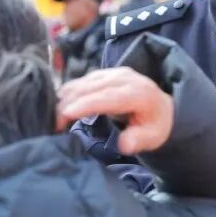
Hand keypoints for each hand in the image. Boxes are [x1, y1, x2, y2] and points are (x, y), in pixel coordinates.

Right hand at [57, 68, 173, 153]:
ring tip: (53, 115)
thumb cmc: (155, 125)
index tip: (65, 115)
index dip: (84, 105)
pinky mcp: (106, 73)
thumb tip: (124, 143)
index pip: (107, 97)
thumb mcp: (153, 137)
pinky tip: (60, 103)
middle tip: (53, 123)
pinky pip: (84, 79)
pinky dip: (70, 91)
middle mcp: (124, 78)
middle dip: (68, 103)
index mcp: (137, 93)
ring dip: (66, 97)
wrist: (162, 109)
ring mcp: (114, 73)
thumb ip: (138, 140)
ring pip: (84, 81)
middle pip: (91, 88)